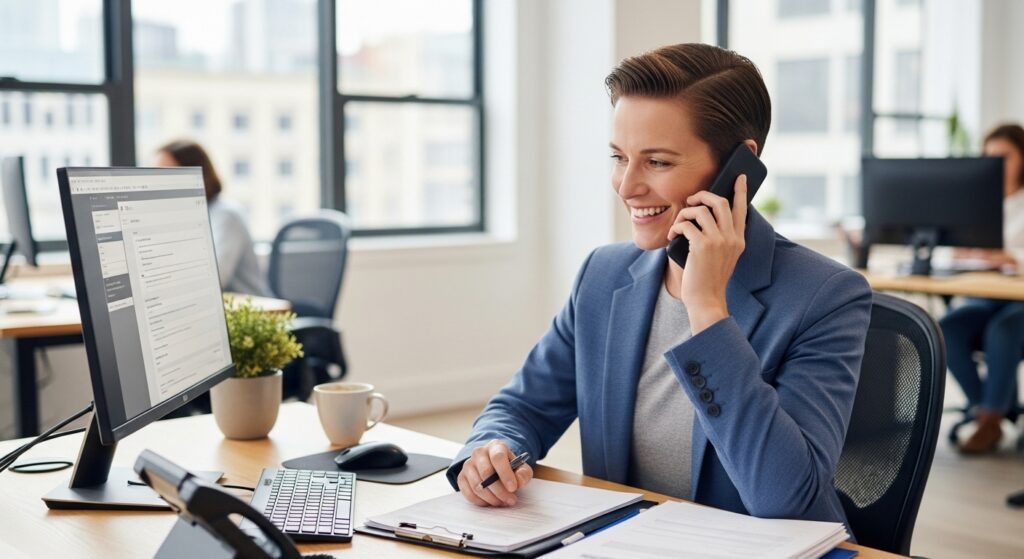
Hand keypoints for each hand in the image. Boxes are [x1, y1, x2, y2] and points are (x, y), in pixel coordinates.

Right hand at [456, 439, 533, 506]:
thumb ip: (523, 473)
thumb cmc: (508, 467)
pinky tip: (490, 502)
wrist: (494, 467)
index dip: (505, 474)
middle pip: (486, 473)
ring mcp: (468, 465)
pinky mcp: (462, 477)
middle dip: (500, 491)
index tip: (513, 488)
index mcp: (495, 446)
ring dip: (491, 498)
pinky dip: (481, 502)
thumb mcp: (521, 468)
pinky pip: (468, 493)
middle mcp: (479, 453)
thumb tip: (518, 480)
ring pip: (477, 485)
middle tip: (510, 500)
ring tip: (502, 502)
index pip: (498, 457)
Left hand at [667, 175, 747, 333]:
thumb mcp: (723, 257)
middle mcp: (732, 238)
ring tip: (678, 224)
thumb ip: (722, 238)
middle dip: (703, 196)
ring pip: (701, 210)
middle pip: (720, 202)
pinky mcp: (702, 246)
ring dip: (685, 213)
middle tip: (691, 200)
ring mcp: (718, 241)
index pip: (741, 209)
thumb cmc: (709, 279)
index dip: (740, 191)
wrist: (706, 300)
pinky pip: (686, 224)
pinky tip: (672, 236)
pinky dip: (676, 227)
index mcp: (739, 240)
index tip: (739, 178)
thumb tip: (706, 216)